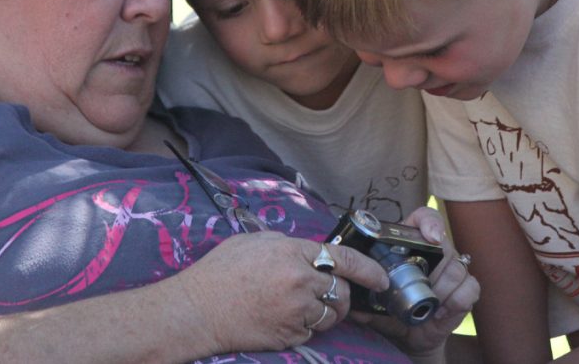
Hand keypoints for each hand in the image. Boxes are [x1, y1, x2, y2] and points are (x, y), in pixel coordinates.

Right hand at [176, 231, 389, 353]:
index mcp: (292, 252)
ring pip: (330, 316)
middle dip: (342, 295)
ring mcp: (295, 311)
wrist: (196, 310)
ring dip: (324, 313)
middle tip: (327, 294)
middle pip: (342, 292)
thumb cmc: (220, 272)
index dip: (369, 269)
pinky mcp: (288, 336)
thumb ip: (286, 244)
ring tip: (300, 307)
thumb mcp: (254, 241)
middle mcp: (299, 281)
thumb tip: (307, 250)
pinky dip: (304, 329)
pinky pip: (311, 333)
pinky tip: (283, 320)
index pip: (344, 258)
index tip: (382, 278)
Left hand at [351, 206, 480, 356]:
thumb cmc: (388, 309)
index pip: (425, 217)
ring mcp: (453, 269)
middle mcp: (436, 252)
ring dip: (442, 289)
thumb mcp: (370, 298)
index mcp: (411, 243)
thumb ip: (359, 290)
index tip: (432, 237)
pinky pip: (470, 288)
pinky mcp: (465, 290)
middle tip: (421, 288)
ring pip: (457, 269)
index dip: (430, 223)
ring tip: (428, 303)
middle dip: (433, 270)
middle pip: (445, 246)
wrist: (408, 333)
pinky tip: (440, 312)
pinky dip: (455, 301)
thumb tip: (348, 287)